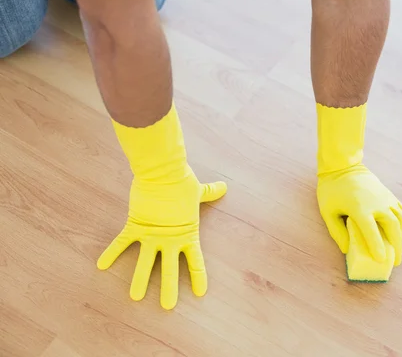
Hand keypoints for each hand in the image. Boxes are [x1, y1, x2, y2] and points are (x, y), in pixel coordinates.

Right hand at [97, 168, 226, 309]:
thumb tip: (223, 186)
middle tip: (167, 307)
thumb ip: (209, 193)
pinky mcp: (135, 225)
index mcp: (187, 234)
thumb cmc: (182, 181)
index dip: (198, 277)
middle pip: (170, 270)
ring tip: (135, 298)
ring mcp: (151, 235)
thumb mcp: (198, 191)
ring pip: (145, 263)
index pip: (195, 261)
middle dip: (169, 289)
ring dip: (140, 280)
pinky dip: (111, 253)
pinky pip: (121, 242)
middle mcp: (169, 239)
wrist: (162, 172)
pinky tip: (100, 265)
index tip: (200, 293)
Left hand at [317, 163, 401, 264]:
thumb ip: (336, 232)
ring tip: (399, 249)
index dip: (378, 247)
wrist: (343, 165)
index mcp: (360, 209)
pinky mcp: (389, 194)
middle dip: (396, 246)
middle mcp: (377, 204)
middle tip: (396, 262)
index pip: (372, 231)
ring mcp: (385, 198)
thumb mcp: (327, 212)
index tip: (382, 260)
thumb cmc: (332, 190)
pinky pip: (401, 210)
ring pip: (400, 220)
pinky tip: (400, 231)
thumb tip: (346, 250)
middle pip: (392, 227)